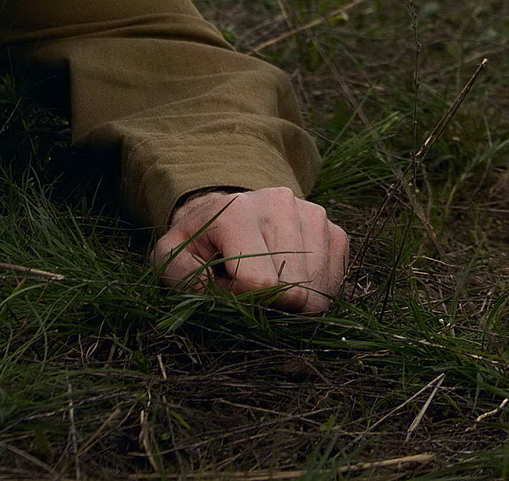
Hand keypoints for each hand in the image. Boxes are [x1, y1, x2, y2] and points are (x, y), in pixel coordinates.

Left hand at [152, 186, 348, 313]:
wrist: (224, 218)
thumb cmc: (198, 246)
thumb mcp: (173, 260)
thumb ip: (189, 279)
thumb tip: (238, 292)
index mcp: (237, 211)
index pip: (261, 283)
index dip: (244, 301)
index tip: (228, 290)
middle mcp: (281, 203)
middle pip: (293, 289)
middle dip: (271, 304)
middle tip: (248, 289)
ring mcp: (313, 214)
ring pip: (317, 290)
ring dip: (294, 302)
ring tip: (268, 281)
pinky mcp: (334, 230)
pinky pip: (335, 283)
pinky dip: (315, 294)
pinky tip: (291, 280)